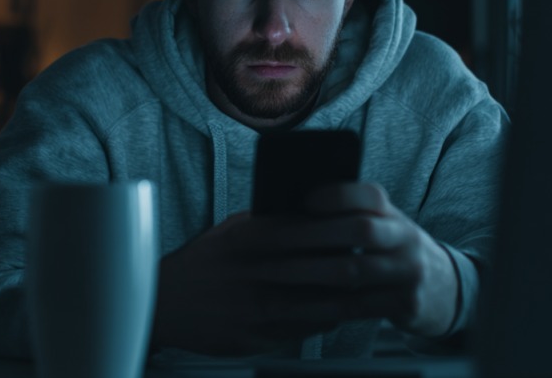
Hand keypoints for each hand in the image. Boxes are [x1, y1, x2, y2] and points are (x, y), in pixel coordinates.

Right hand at [150, 183, 459, 355]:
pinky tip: (344, 311)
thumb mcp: (232, 230)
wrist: (164, 304)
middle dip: (360, 269)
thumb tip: (314, 213)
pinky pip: (306, 329)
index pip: (311, 231)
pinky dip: (329, 320)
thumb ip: (270, 222)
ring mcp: (257, 309)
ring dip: (354, 300)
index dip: (344, 232)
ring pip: (322, 305)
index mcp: (251, 238)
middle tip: (386, 264)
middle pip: (324, 271)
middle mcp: (256, 274)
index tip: (369, 230)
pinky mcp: (258, 338)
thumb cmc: (204, 262)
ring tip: (378, 292)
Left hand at [249, 182, 460, 337]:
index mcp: (394, 213)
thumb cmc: (391, 251)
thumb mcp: (382, 226)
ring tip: (271, 273)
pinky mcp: (404, 304)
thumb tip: (289, 209)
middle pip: (360, 230)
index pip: (369, 195)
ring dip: (307, 272)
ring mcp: (407, 272)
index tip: (304, 200)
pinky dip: (319, 305)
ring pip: (353, 270)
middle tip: (272, 241)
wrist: (443, 289)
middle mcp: (405, 237)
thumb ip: (348, 216)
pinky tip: (293, 305)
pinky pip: (355, 306)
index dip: (337, 196)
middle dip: (311, 235)